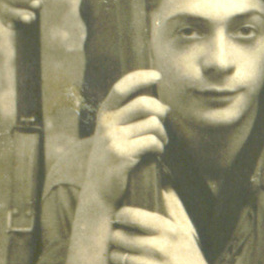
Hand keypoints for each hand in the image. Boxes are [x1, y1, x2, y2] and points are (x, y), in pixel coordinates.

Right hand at [82, 70, 169, 207]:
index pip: (121, 88)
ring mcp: (113, 139)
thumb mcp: (114, 133)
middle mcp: (107, 124)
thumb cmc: (113, 158)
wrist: (99, 189)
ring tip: (160, 142)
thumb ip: (132, 118)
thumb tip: (165, 107)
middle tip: (164, 120)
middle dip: (160, 111)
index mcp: (105, 115)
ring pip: (152, 124)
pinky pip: (152, 142)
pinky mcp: (121, 154)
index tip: (157, 75)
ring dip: (163, 134)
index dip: (139, 78)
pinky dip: (159, 147)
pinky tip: (156, 153)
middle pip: (144, 104)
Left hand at [109, 188, 218, 263]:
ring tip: (123, 256)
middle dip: (117, 237)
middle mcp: (159, 247)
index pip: (133, 216)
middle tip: (121, 240)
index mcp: (169, 231)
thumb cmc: (192, 261)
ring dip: (116, 256)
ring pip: (116, 256)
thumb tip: (165, 185)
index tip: (119, 218)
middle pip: (119, 236)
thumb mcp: (188, 232)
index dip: (121, 216)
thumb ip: (174, 208)